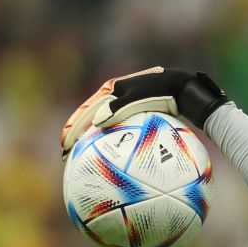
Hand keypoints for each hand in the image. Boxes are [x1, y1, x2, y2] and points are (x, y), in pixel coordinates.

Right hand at [60, 67, 226, 156]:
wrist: (183, 88)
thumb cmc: (162, 93)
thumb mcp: (138, 99)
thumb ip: (118, 109)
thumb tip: (96, 124)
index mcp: (110, 91)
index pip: (86, 112)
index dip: (73, 128)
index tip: (64, 145)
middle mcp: (114, 97)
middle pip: (91, 119)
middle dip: (78, 136)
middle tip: (68, 155)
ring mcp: (126, 106)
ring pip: (104, 124)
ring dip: (93, 139)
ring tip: (86, 157)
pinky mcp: (138, 114)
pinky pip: (122, 130)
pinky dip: (114, 141)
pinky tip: (116, 158)